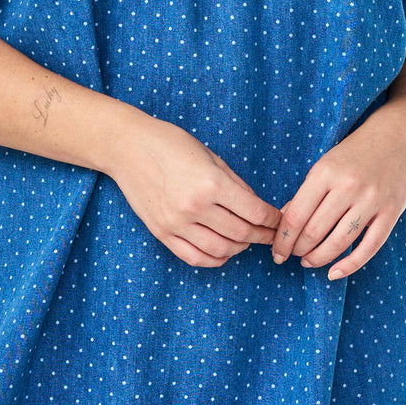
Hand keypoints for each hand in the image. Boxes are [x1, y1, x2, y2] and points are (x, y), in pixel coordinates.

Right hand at [110, 115, 281, 266]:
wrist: (128, 148)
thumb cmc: (171, 144)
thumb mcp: (211, 157)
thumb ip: (236, 184)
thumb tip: (257, 208)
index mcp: (212, 184)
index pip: (255, 213)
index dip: (272, 220)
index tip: (278, 220)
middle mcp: (195, 207)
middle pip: (242, 234)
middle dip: (262, 236)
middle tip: (270, 234)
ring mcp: (176, 223)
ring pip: (221, 250)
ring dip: (240, 248)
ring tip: (247, 240)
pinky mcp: (162, 233)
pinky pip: (194, 258)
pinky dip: (215, 259)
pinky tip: (224, 251)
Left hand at [271, 108, 405, 279]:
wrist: (400, 136)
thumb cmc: (356, 152)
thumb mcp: (325, 165)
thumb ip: (305, 193)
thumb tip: (282, 223)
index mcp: (325, 172)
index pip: (296, 216)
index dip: (282, 240)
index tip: (277, 253)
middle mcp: (348, 186)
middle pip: (314, 232)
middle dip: (298, 251)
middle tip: (293, 257)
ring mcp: (372, 200)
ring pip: (339, 242)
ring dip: (319, 259)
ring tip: (309, 262)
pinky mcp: (391, 212)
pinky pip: (369, 247)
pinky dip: (349, 265)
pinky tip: (334, 272)